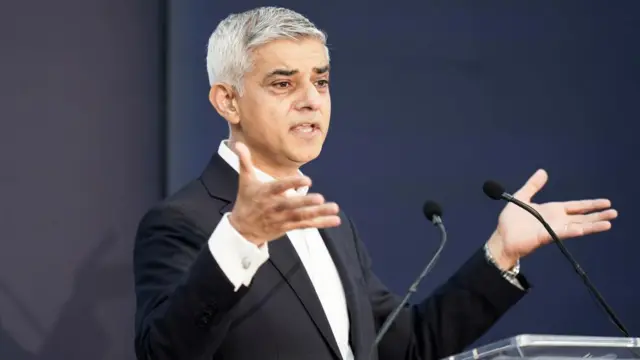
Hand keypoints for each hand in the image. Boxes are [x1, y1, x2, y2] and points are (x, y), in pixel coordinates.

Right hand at [228, 142, 340, 245]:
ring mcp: (282, 218)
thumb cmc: (246, 201)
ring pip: (301, 216)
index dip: (292, 184)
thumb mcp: (245, 180)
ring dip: (319, 213)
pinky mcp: (288, 227)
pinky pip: (306, 225)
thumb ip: (245, 161)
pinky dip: (321, 222)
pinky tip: (334, 219)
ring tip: (334, 208)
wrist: (243, 229)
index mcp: (265, 193)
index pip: (279, 188)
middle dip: (305, 202)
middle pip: (291, 205)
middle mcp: (274, 207)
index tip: (307, 180)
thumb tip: (238, 144)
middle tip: (320, 198)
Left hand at [486, 169, 617, 269]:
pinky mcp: (547, 236)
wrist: (502, 237)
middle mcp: (556, 220)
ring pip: (578, 226)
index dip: (590, 204)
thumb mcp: (521, 197)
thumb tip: (543, 172)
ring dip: (593, 225)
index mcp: (552, 211)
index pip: (576, 207)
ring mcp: (553, 229)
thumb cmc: (510, 221)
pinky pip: (563, 232)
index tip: (606, 202)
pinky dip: (575, 230)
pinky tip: (586, 229)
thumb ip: (533, 185)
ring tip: (608, 223)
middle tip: (614, 212)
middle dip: (597, 215)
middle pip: (582, 217)